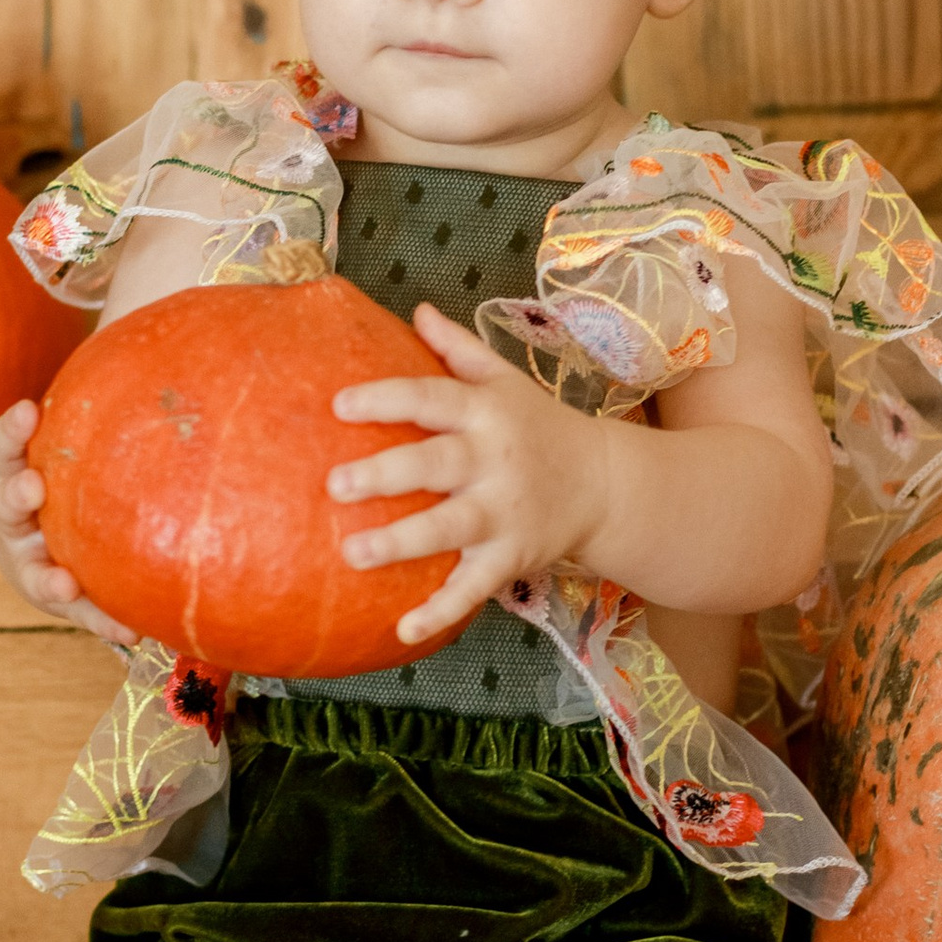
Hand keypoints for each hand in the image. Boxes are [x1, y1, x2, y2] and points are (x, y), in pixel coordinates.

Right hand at [0, 396, 132, 647]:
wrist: (55, 539)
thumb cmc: (74, 478)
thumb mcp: (71, 446)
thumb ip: (94, 416)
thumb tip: (142, 346)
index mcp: (15, 474)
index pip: (5, 446)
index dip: (12, 431)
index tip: (27, 411)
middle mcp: (15, 520)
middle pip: (9, 505)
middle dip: (19, 495)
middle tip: (32, 487)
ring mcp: (31, 562)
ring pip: (34, 570)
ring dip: (48, 576)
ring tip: (65, 582)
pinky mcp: (60, 598)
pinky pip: (82, 611)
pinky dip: (102, 619)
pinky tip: (131, 628)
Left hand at [326, 304, 609, 645]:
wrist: (606, 484)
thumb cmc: (540, 427)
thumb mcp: (507, 381)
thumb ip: (459, 350)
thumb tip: (417, 310)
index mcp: (487, 413)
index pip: (431, 398)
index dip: (387, 399)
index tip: (340, 405)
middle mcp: (494, 460)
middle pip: (436, 464)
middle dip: (387, 473)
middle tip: (335, 483)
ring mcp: (504, 512)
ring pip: (450, 528)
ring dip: (402, 542)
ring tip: (351, 552)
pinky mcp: (512, 556)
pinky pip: (474, 587)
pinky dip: (441, 611)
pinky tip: (403, 630)